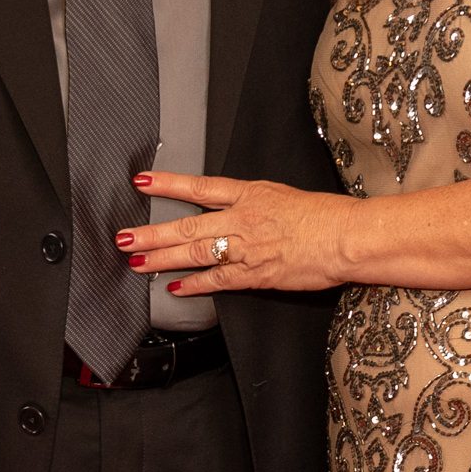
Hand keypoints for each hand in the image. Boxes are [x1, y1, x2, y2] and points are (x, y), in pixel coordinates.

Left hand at [122, 170, 355, 295]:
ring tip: (136, 261)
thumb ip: (255, 202)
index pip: (200, 186)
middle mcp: (243, 218)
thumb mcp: (284, 196)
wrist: (346, 237)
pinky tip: (176, 288)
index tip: (143, 183)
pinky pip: (218, 280)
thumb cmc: (326, 217)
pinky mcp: (256, 274)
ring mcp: (247, 247)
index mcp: (251, 194)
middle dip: (151, 232)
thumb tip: (233, 209)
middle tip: (123, 237)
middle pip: (187, 224)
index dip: (168, 184)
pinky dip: (195, 285)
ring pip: (196, 251)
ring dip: (163, 258)